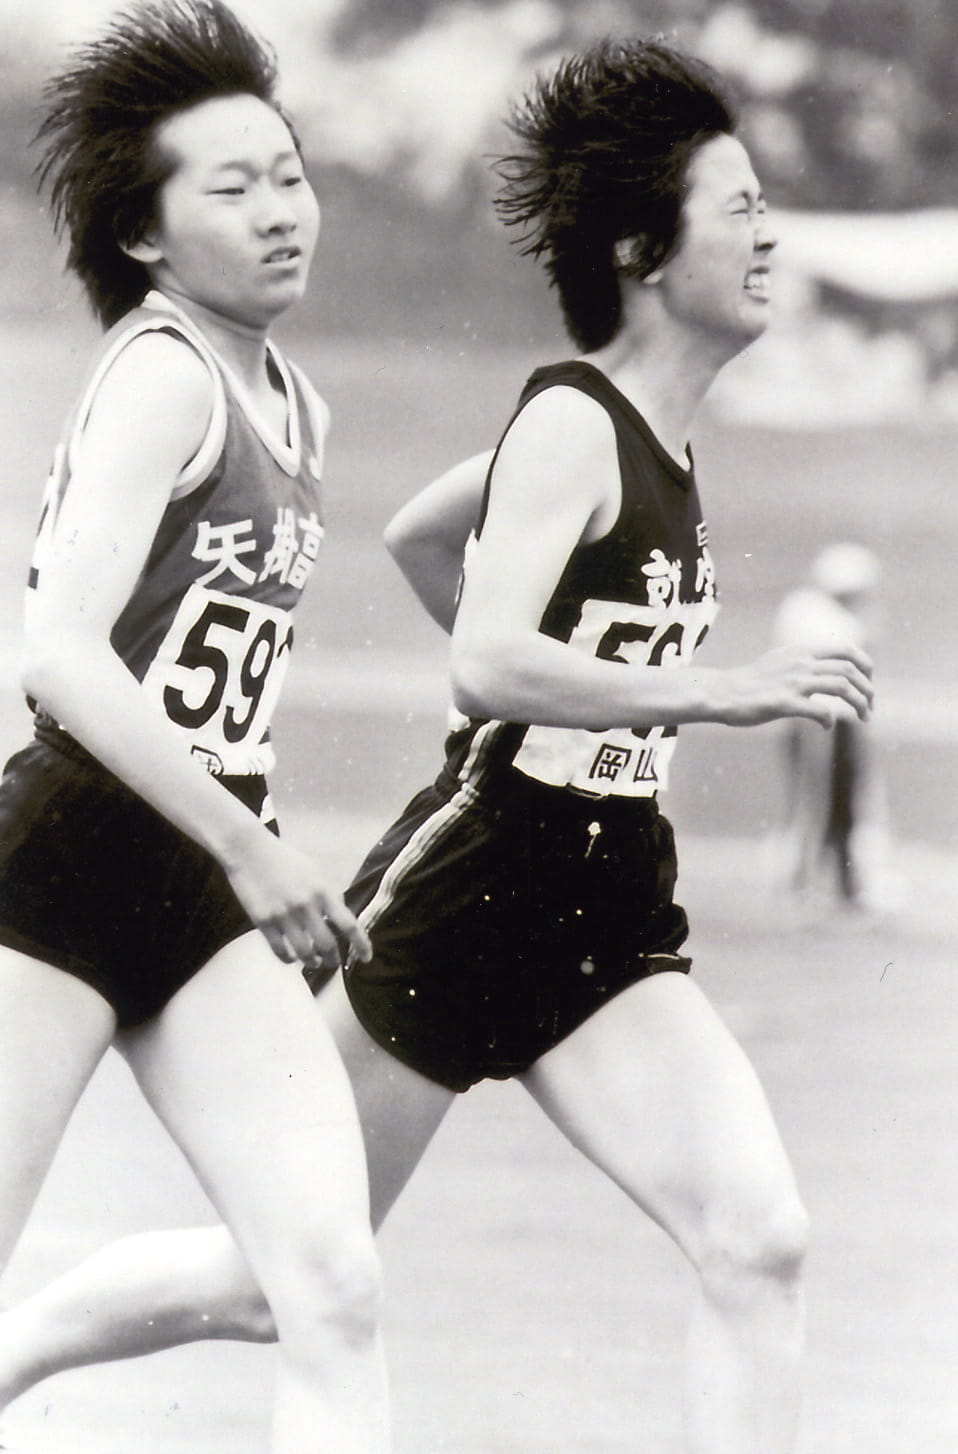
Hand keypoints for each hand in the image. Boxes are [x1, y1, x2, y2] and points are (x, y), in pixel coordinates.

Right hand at [224, 830, 371, 970]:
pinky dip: (289, 959)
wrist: (249, 851)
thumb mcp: (315, 870)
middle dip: (332, 960)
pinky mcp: (263, 922)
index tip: (366, 957)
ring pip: (304, 953)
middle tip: (332, 964)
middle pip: (327, 945)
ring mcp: (284, 915)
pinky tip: (291, 958)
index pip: (349, 924)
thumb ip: (329, 893)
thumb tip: (340, 915)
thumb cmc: (284, 859)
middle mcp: (306, 905)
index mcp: (322, 891)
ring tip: (312, 962)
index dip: (360, 944)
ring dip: (311, 962)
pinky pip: (281, 951)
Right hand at [717, 643, 873, 727]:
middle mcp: (801, 663)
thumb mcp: (781, 660)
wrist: (724, 693)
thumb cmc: (752, 682)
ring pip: (842, 687)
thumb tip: (828, 670)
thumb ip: (806, 662)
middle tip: (870, 707)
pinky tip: (826, 726)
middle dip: (868, 690)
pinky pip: (820, 711)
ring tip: (863, 717)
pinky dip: (830, 720)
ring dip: (859, 704)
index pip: (847, 650)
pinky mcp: (784, 703)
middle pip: (850, 670)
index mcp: (802, 651)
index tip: (869, 682)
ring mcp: (793, 682)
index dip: (866, 665)